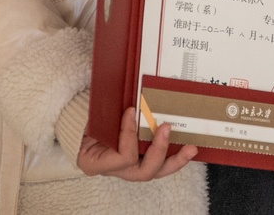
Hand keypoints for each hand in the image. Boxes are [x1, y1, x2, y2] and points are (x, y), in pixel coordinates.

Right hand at [77, 106, 196, 180]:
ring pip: (155, 173)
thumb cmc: (87, 120)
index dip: (129, 135)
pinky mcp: (140, 163)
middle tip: (166, 127)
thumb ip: (107, 114)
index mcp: (94, 163)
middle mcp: (114, 171)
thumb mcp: (91, 117)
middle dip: (159, 150)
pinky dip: (174, 157)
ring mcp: (128, 170)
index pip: (121, 157)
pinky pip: (159, 165)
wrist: (83, 126)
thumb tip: (131, 100)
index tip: (131, 111)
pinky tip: (188, 149)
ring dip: (175, 160)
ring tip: (191, 148)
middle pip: (142, 172)